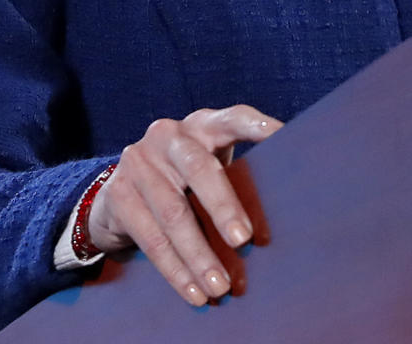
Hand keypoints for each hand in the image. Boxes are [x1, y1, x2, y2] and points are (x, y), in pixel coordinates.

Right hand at [86, 105, 281, 304]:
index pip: (233, 118)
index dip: (257, 126)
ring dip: (200, 256)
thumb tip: (293, 209)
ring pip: (174, 213)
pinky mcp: (118, 195)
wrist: (121, 196)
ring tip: (221, 287)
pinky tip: (194, 293)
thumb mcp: (211, 167)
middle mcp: (169, 136)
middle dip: (224, 208)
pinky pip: (151, 239)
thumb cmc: (187, 182)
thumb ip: (241, 175)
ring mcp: (139, 162)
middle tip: (244, 241)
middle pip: (200, 169)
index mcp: (203, 124)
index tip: (282, 138)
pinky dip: (176, 271)